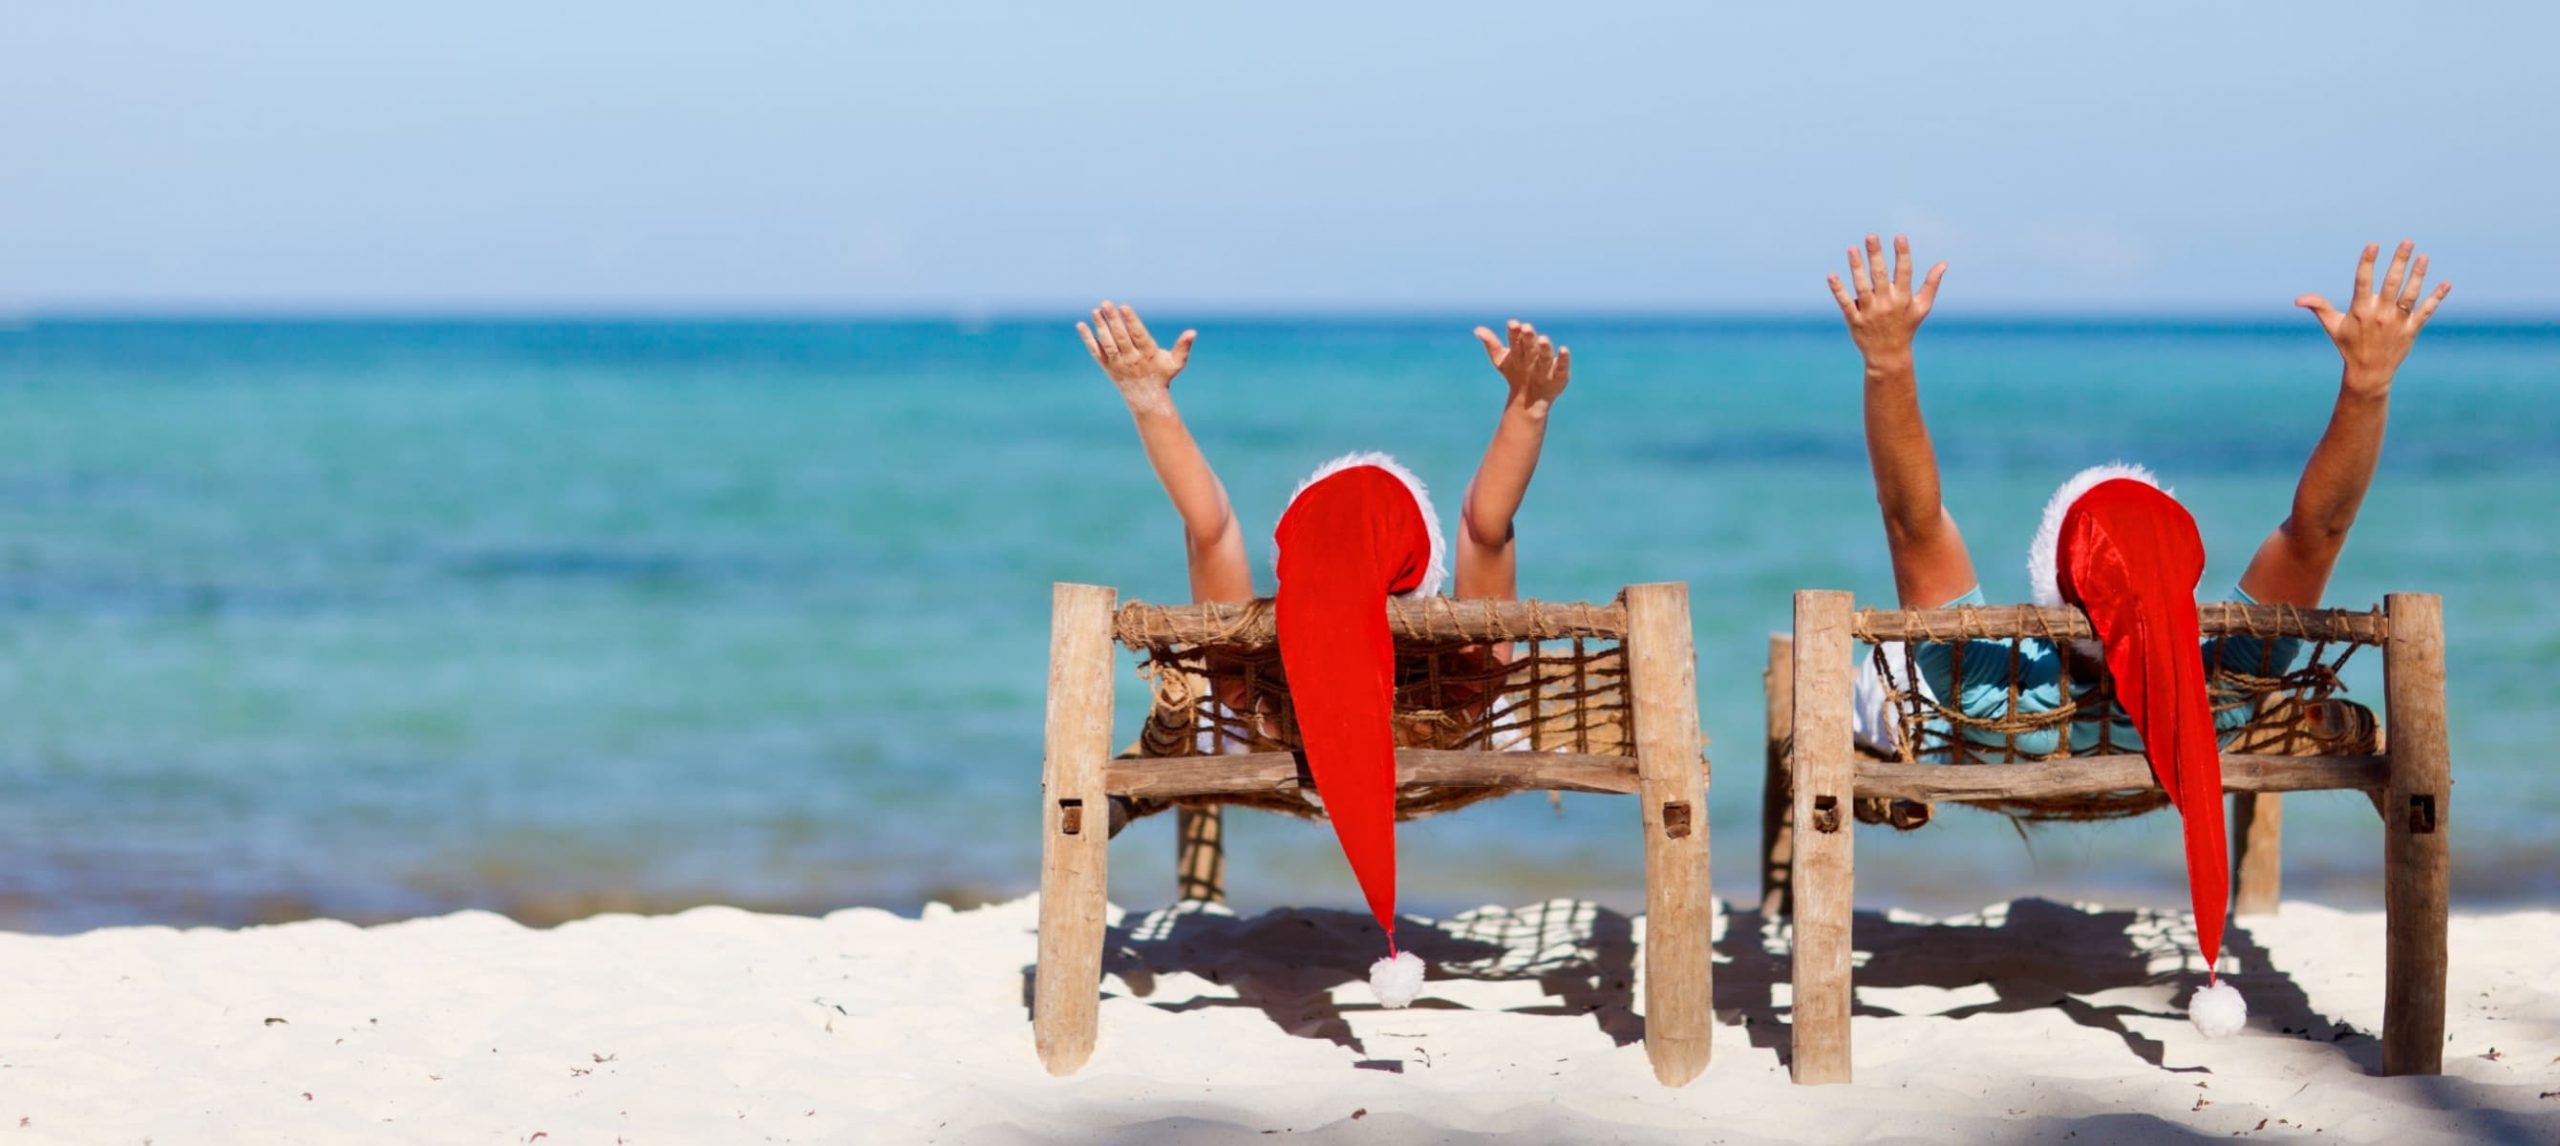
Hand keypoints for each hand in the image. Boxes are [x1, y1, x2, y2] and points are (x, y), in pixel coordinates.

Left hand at [1078, 301, 1196, 413]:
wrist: (1146, 398)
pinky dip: (1088, 339)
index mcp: (1148, 355)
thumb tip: (1193, 332)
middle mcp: (1131, 359)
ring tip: (1095, 311)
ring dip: (1100, 327)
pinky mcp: (1107, 366)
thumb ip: (1183, 347)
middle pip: (1120, 337)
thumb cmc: (1162, 376)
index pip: (1138, 335)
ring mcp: (1117, 363)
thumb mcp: (1176, 363)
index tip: (1124, 307)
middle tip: (1106, 303)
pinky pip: (1095, 351)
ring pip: (1107, 343)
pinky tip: (1081, 325)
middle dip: (1113, 320)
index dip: (1131, 321)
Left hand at [1471, 319, 1570, 420]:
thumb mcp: (1501, 360)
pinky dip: (1564, 359)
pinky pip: (1562, 367)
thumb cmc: (1515, 373)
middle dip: (1529, 337)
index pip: (1516, 339)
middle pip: (1530, 346)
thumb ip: (1491, 344)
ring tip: (1542, 339)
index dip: (1514, 332)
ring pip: (1545, 355)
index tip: (1512, 324)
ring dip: (1544, 347)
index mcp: (1521, 349)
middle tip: (1526, 328)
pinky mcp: (1560, 375)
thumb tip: (1477, 329)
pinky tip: (1563, 349)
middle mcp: (1534, 354)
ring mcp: (1547, 364)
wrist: (1527, 398)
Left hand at [1827, 234, 1946, 370]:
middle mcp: (1887, 303)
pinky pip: (1846, 303)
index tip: (1899, 236)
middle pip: (1880, 275)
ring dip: (1857, 268)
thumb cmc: (1906, 327)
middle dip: (1876, 255)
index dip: (1902, 254)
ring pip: (1862, 286)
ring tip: (1852, 248)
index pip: (1904, 272)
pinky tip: (1831, 275)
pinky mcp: (1855, 320)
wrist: (1889, 355)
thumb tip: (1944, 263)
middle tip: (1871, 235)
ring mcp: (1870, 312)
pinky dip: (1838, 290)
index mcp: (1903, 298)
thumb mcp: (1922, 307)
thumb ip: (1931, 284)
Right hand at [2296, 241, 2449, 396]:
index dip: (2367, 262)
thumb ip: (2319, 308)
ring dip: (2418, 275)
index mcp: (2360, 310)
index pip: (2363, 281)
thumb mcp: (2333, 326)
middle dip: (2399, 261)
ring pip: (2410, 294)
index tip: (2373, 245)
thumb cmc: (2349, 346)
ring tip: (2423, 257)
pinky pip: (2426, 310)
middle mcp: (2380, 314)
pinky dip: (2437, 297)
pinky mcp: (2411, 329)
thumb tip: (2299, 299)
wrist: (2369, 373)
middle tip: (2407, 241)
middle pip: (2391, 283)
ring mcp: (2397, 322)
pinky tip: (2446, 283)